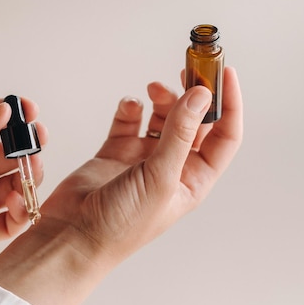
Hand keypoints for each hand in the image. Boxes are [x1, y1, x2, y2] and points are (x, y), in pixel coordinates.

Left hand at [0, 98, 46, 273]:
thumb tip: (3, 111)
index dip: (16, 116)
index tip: (30, 110)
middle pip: (13, 157)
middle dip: (30, 148)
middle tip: (37, 142)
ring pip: (18, 188)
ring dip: (30, 178)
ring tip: (28, 172)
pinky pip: (10, 223)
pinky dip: (22, 213)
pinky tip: (17, 201)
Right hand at [37, 67, 241, 265]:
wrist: (74, 235)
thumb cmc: (122, 224)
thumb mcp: (160, 177)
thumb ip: (180, 134)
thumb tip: (201, 96)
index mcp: (193, 179)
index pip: (224, 136)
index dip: (229, 104)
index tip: (224, 73)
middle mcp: (172, 167)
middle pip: (194, 121)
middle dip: (194, 94)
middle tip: (188, 69)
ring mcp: (144, 158)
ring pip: (163, 116)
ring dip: (163, 98)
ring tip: (153, 90)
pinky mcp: (117, 151)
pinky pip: (130, 120)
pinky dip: (131, 108)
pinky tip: (129, 107)